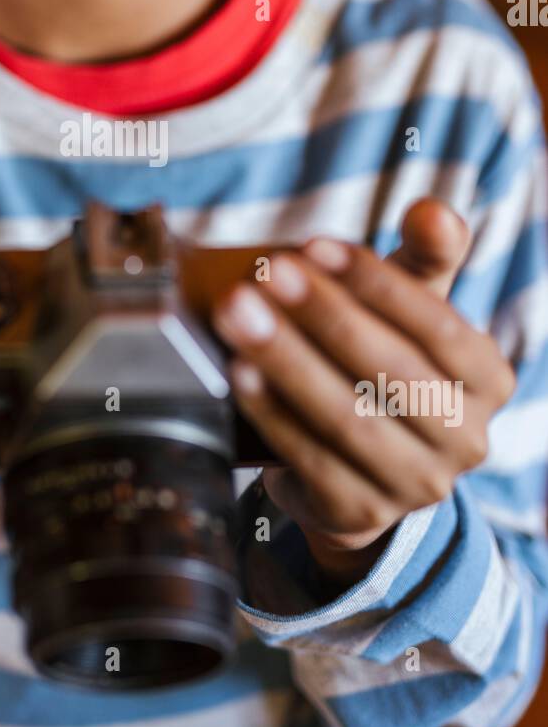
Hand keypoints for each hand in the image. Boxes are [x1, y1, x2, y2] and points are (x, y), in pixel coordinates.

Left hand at [213, 198, 516, 588]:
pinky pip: (311, 459)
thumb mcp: (413, 308)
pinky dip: (272, 413)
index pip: (437, 326)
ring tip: (238, 314)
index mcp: (488, 380)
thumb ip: (427, 254)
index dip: (375, 284)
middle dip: (322, 316)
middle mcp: (465, 439)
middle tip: (265, 274)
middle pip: (389, 372)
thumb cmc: (386, 365)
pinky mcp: (361, 514)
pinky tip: (238, 373)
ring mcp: (416, 486)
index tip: (312, 246)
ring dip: (287, 361)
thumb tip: (433, 211)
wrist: (361, 469)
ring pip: (348, 417)